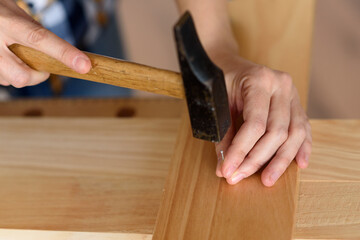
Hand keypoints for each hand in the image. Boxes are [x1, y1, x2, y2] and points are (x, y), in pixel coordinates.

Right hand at [0, 0, 90, 87]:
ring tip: (16, 56)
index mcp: (9, 22)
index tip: (84, 66)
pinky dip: (9, 74)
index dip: (64, 53)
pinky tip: (6, 59)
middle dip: (37, 76)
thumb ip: (36, 33)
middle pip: (22, 76)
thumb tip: (64, 55)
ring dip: (23, 74)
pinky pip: (3, 80)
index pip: (40, 38)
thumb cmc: (1, 13)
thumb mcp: (18, 15)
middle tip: (41, 67)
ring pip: (12, 80)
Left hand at [215, 56, 311, 186]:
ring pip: (294, 134)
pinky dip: (302, 147)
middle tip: (239, 177)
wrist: (227, 62)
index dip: (241, 151)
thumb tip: (224, 167)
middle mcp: (281, 85)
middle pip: (276, 132)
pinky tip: (300, 163)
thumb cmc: (220, 81)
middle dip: (256, 160)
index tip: (227, 170)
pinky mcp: (296, 103)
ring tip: (268, 180)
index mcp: (259, 80)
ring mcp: (292, 93)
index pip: (255, 124)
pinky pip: (304, 128)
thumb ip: (223, 134)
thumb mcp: (217, 103)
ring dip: (280, 161)